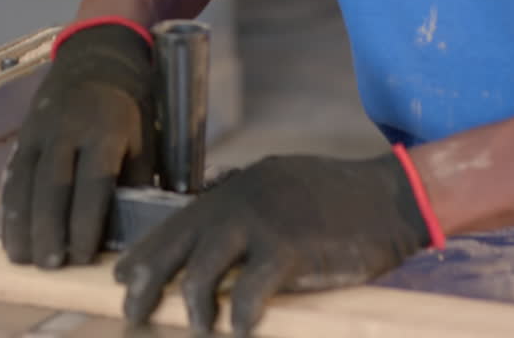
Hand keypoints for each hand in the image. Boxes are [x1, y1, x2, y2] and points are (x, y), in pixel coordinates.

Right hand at [1, 23, 154, 266]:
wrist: (99, 56)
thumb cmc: (130, 105)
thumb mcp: (146, 138)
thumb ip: (137, 182)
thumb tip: (131, 231)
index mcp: (106, 130)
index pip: (93, 183)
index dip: (85, 222)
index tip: (82, 255)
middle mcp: (68, 130)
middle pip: (53, 187)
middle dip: (49, 229)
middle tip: (49, 265)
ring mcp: (41, 131)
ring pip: (25, 182)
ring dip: (21, 223)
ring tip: (22, 258)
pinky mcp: (24, 134)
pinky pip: (12, 174)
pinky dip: (8, 207)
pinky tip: (9, 234)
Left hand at [113, 153, 429, 334]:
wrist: (391, 196)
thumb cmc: (339, 202)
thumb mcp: (281, 194)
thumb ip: (246, 218)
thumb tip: (214, 255)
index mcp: (234, 190)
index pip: (174, 223)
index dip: (144, 254)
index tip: (122, 279)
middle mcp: (238, 203)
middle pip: (173, 248)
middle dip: (145, 285)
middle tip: (132, 314)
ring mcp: (262, 225)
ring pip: (201, 272)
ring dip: (191, 309)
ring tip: (197, 330)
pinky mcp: (290, 250)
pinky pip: (249, 292)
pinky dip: (239, 318)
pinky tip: (240, 330)